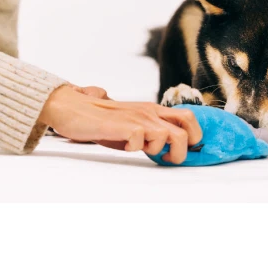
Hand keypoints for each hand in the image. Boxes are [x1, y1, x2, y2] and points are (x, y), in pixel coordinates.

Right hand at [39, 85, 202, 164]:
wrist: (75, 108)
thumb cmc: (103, 120)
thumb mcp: (133, 123)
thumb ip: (150, 133)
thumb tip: (169, 149)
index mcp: (154, 110)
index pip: (189, 118)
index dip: (193, 137)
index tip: (179, 151)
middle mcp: (150, 112)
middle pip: (187, 127)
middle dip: (183, 150)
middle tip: (166, 159)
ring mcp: (137, 117)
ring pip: (168, 136)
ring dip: (157, 149)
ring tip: (140, 150)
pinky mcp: (122, 125)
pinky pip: (140, 140)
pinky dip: (135, 148)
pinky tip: (124, 145)